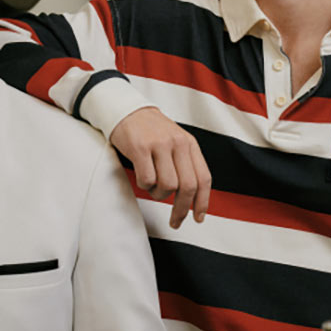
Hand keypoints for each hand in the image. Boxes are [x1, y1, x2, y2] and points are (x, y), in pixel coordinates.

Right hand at [110, 107, 210, 228]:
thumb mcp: (175, 142)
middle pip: (188, 186)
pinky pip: (147, 179)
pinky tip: (142, 178)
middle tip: (175, 221)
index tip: (199, 218)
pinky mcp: (140, 148)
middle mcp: (178, 143)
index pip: (204, 178)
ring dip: (159, 194)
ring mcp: (159, 144)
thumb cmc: (151, 131)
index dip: (203, 202)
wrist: (127, 110)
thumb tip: (193, 198)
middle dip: (182, 209)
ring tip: (152, 186)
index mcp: (190, 144)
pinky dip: (144, 186)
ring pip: (168, 185)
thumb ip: (186, 164)